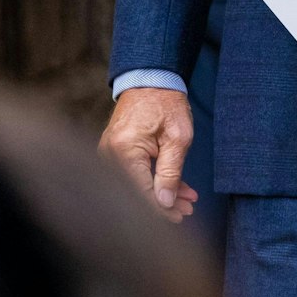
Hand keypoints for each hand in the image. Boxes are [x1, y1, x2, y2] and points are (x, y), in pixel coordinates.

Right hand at [99, 87, 198, 223]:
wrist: (151, 78)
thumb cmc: (166, 103)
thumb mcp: (177, 138)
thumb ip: (171, 172)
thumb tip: (165, 202)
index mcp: (124, 151)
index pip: (141, 192)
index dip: (161, 209)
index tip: (180, 217)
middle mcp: (110, 154)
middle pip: (136, 191)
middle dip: (164, 203)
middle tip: (188, 210)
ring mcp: (109, 153)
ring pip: (136, 184)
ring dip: (162, 192)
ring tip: (187, 199)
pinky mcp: (114, 152)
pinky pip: (133, 173)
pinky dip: (154, 180)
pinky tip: (175, 186)